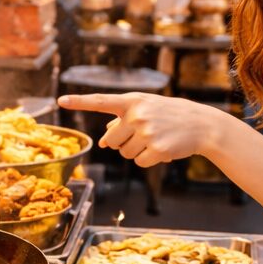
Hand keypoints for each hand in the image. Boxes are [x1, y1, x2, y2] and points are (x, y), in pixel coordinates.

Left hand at [58, 93, 219, 167]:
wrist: (201, 124)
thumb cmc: (169, 114)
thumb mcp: (146, 108)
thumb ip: (122, 119)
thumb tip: (103, 139)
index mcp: (132, 101)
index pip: (101, 101)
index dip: (79, 102)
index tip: (60, 101)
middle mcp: (137, 115)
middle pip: (110, 141)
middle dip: (121, 143)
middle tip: (143, 134)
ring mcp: (147, 132)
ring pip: (124, 154)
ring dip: (137, 151)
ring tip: (156, 138)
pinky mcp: (157, 150)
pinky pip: (139, 162)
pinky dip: (149, 160)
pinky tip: (163, 148)